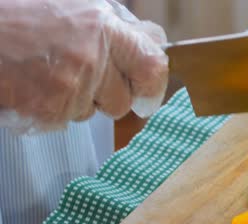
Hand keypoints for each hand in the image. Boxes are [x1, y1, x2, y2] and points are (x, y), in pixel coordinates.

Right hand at [0, 0, 168, 130]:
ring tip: (50, 73)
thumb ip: (120, 29)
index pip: (152, 67)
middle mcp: (90, 58)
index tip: (147, 93)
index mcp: (103, 28)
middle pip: (123, 101)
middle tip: (85, 78)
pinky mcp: (47, 110)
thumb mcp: (79, 7)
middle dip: (109, 97)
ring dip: (78, 102)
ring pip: (92, 114)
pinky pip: (65, 121)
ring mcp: (68, 87)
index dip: (153, 85)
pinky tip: (35, 85)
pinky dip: (53, 109)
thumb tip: (156, 45)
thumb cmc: (24, 12)